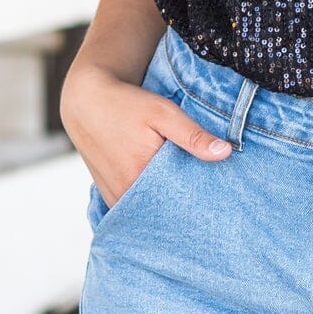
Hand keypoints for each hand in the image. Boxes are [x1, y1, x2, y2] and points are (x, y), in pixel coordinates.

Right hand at [60, 63, 233, 211]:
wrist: (87, 101)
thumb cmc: (126, 104)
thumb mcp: (163, 112)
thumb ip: (193, 135)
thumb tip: (226, 153)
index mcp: (140, 176)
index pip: (180, 202)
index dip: (199, 200)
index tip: (218, 200)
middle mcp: (125, 193)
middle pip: (165, 211)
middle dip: (185, 207)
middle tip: (210, 204)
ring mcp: (115, 198)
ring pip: (149, 212)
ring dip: (166, 206)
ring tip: (189, 200)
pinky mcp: (109, 195)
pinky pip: (135, 208)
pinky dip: (151, 204)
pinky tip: (166, 196)